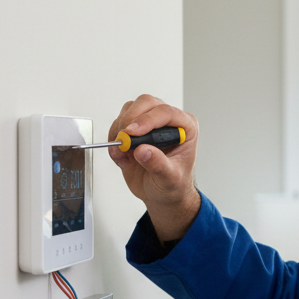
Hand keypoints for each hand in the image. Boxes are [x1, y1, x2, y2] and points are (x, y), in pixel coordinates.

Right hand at [108, 94, 200, 243]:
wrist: (162, 195)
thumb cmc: (173, 185)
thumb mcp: (170, 179)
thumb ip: (158, 165)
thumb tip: (143, 151)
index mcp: (185, 128)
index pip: (166, 113)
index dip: (147, 120)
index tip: (133, 132)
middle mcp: (167, 122)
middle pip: (146, 103)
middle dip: (131, 119)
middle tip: (124, 138)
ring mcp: (149, 124)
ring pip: (129, 109)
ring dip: (120, 128)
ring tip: (124, 151)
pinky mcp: (133, 131)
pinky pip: (118, 124)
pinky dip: (113, 137)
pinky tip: (120, 154)